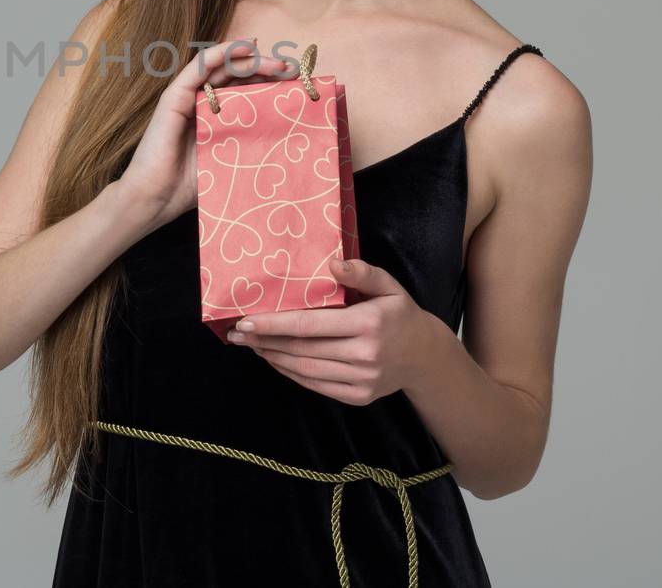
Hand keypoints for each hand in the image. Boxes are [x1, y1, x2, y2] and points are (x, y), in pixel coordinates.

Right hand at [113, 36, 289, 233]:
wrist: (155, 199)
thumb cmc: (190, 187)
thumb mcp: (232, 161)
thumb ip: (251, 144)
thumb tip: (290, 139)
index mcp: (217, 116)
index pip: (246, 89)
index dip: (271, 83)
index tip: (298, 86)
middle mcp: (202, 102)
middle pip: (238, 75)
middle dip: (267, 69)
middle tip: (293, 72)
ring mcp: (187, 97)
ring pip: (222, 66)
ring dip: (251, 58)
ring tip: (277, 63)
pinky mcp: (174, 96)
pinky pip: (200, 67)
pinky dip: (222, 53)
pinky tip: (245, 47)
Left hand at [224, 258, 440, 405]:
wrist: (425, 357)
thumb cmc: (399, 315)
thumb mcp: (389, 286)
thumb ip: (362, 272)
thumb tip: (332, 263)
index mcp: (368, 323)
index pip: (309, 324)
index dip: (274, 324)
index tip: (245, 322)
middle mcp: (365, 355)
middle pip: (302, 349)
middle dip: (265, 341)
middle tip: (237, 335)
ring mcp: (362, 379)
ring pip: (306, 370)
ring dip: (274, 358)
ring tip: (251, 346)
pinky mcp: (359, 397)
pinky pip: (317, 385)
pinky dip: (292, 374)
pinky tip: (276, 361)